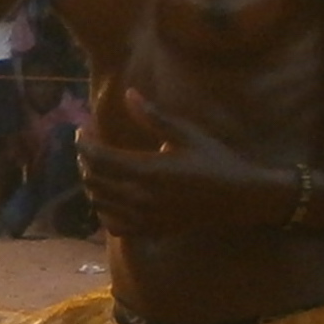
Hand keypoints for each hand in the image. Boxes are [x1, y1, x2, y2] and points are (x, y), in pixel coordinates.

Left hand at [73, 89, 285, 238]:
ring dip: (92, 182)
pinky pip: (113, 224)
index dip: (84, 142)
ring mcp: (144, 217)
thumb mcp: (187, 134)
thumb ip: (154, 117)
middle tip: (90, 143)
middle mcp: (141, 197)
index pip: (99, 158)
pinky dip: (104, 209)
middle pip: (93, 179)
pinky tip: (112, 195)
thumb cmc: (215, 160)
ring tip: (99, 165)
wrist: (240, 198)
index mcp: (148, 170)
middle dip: (84, 159)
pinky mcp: (151, 229)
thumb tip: (129, 94)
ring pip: (98, 202)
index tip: (83, 129)